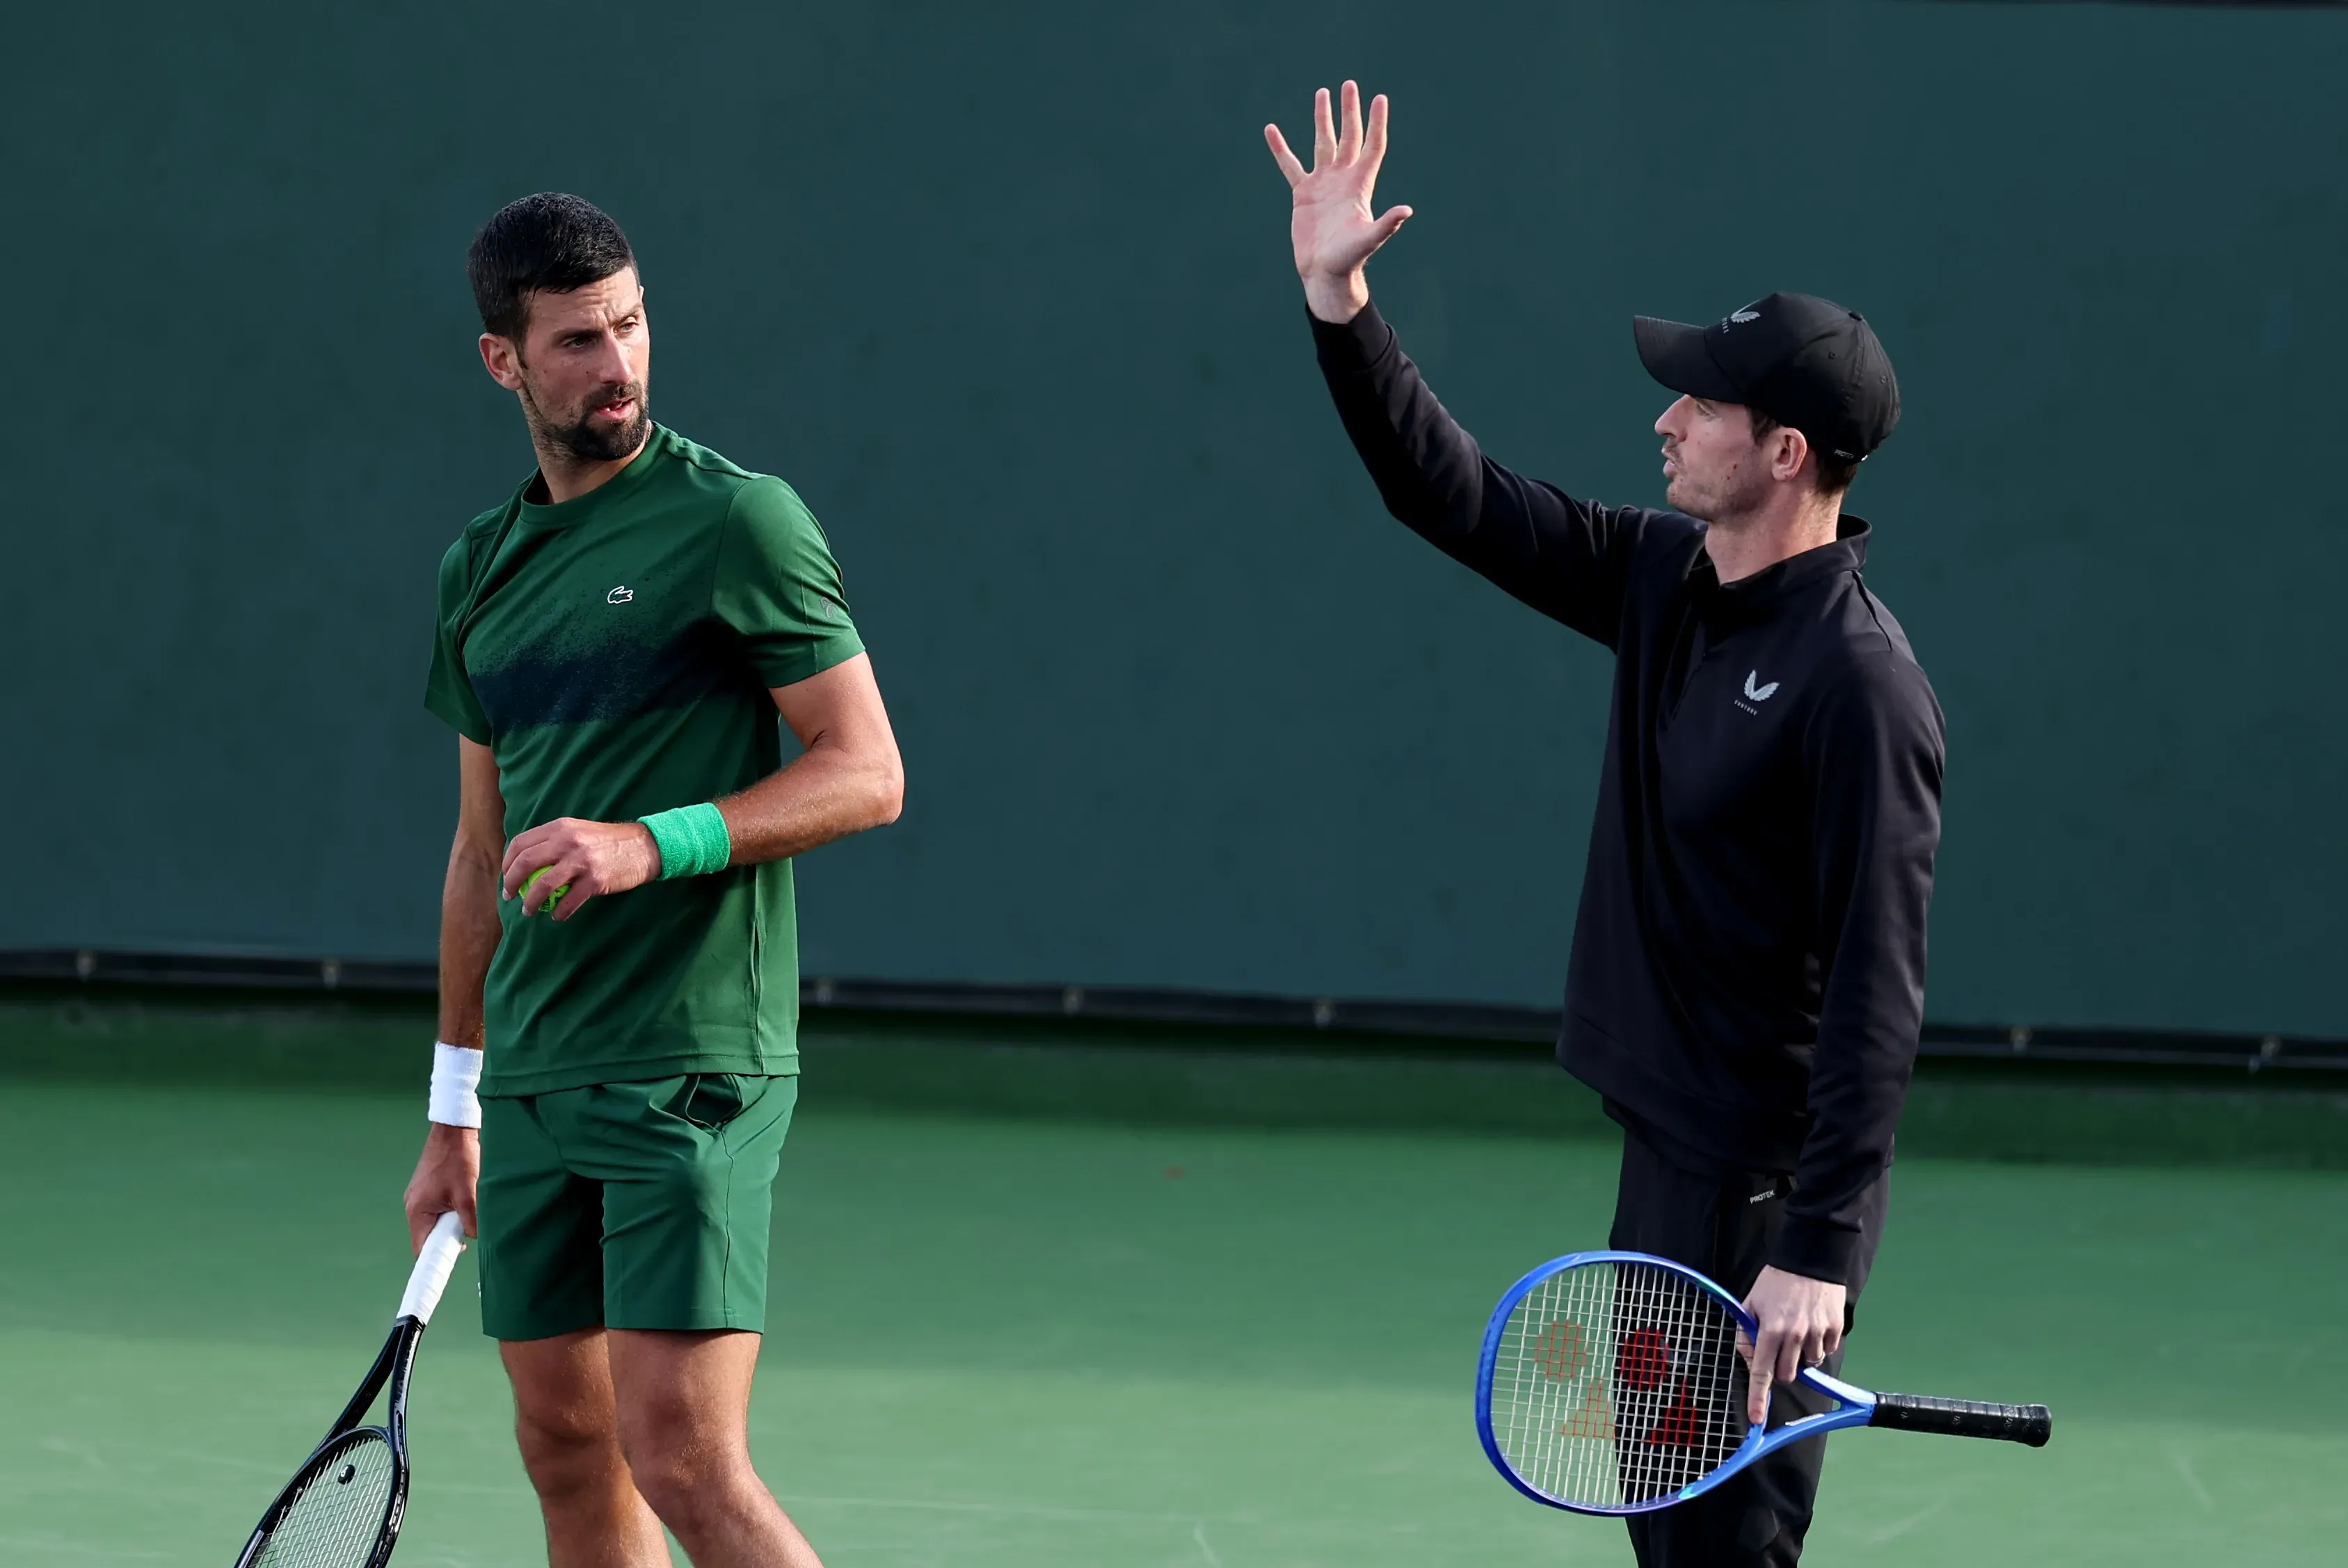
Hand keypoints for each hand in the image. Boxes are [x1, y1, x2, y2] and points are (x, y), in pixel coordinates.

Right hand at [403, 1122, 478, 1250]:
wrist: (455, 1129)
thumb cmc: (460, 1159)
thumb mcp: (470, 1194)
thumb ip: (471, 1222)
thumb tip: (474, 1237)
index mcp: (418, 1210)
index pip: (422, 1248)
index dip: (435, 1261)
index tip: (446, 1269)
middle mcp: (414, 1205)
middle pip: (429, 1236)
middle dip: (448, 1238)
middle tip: (468, 1232)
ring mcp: (420, 1196)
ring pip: (436, 1222)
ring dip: (453, 1222)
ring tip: (469, 1211)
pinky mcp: (428, 1188)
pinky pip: (439, 1208)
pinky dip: (453, 1210)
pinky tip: (467, 1200)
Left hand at [499, 818, 659, 919]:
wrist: (644, 847)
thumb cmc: (608, 842)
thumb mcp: (579, 831)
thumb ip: (554, 841)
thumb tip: (526, 861)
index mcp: (560, 827)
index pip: (521, 843)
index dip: (508, 862)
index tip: (507, 876)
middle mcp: (568, 841)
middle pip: (525, 863)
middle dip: (511, 882)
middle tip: (510, 895)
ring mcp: (581, 861)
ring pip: (542, 885)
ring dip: (530, 901)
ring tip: (528, 910)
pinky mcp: (595, 881)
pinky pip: (567, 902)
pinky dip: (558, 912)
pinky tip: (557, 915)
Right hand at [1264, 80, 1412, 323]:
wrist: (1325, 273)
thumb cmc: (1349, 258)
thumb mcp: (1368, 239)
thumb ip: (1386, 224)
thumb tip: (1406, 211)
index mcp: (1360, 185)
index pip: (1372, 146)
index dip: (1376, 123)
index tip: (1379, 98)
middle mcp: (1343, 179)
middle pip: (1349, 137)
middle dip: (1349, 111)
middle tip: (1349, 85)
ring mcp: (1323, 184)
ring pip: (1322, 144)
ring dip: (1322, 119)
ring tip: (1321, 93)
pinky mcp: (1303, 193)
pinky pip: (1290, 165)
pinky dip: (1280, 148)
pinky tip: (1271, 130)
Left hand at [1738, 1265, 1845, 1424]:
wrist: (1809, 1258)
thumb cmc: (1775, 1281)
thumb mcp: (1751, 1303)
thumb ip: (1747, 1333)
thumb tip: (1751, 1359)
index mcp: (1770, 1329)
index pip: (1762, 1371)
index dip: (1758, 1397)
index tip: (1756, 1419)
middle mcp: (1795, 1335)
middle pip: (1787, 1375)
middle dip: (1781, 1368)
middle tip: (1779, 1348)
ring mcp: (1817, 1333)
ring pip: (1809, 1364)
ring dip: (1801, 1355)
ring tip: (1798, 1329)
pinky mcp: (1834, 1329)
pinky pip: (1826, 1351)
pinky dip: (1819, 1344)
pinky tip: (1812, 1324)